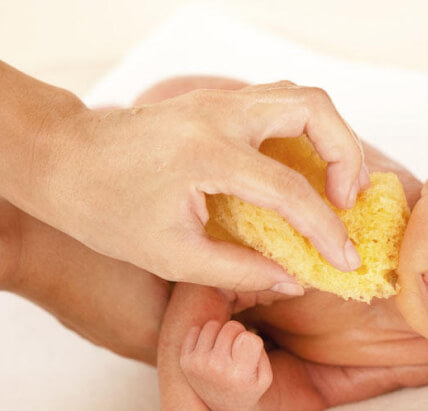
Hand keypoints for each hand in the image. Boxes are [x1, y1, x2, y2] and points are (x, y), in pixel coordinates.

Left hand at [10, 76, 367, 291]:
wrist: (63, 159)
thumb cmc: (104, 208)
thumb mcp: (171, 256)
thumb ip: (241, 270)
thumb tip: (294, 281)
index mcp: (206, 155)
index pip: (289, 189)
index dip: (325, 230)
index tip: (345, 259)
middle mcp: (219, 115)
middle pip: (313, 109)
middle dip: (348, 155)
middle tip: (348, 201)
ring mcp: (219, 101)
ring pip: (301, 96)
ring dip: (332, 136)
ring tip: (335, 183)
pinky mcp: (217, 102)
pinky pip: (280, 102)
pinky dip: (306, 131)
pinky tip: (302, 166)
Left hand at [180, 320, 272, 410]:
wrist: (225, 407)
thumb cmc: (249, 386)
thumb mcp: (264, 376)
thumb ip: (258, 350)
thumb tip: (235, 331)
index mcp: (239, 374)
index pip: (248, 337)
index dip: (251, 340)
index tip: (249, 353)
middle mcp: (216, 368)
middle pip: (231, 327)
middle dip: (238, 333)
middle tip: (237, 349)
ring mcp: (198, 363)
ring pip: (213, 325)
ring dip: (221, 333)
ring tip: (225, 348)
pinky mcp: (185, 361)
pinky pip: (195, 330)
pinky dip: (205, 336)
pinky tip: (211, 349)